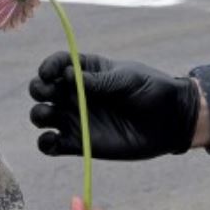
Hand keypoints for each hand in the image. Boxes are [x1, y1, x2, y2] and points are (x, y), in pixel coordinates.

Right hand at [28, 53, 201, 159]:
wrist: (170, 120)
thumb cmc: (151, 90)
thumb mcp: (127, 79)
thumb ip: (100, 81)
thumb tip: (68, 76)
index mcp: (88, 71)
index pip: (58, 64)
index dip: (48, 66)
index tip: (49, 72)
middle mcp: (76, 94)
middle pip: (43, 89)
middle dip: (39, 89)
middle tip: (50, 92)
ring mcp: (76, 118)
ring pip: (42, 116)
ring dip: (39, 115)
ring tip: (51, 115)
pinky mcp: (80, 144)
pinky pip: (51, 145)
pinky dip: (45, 144)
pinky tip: (53, 140)